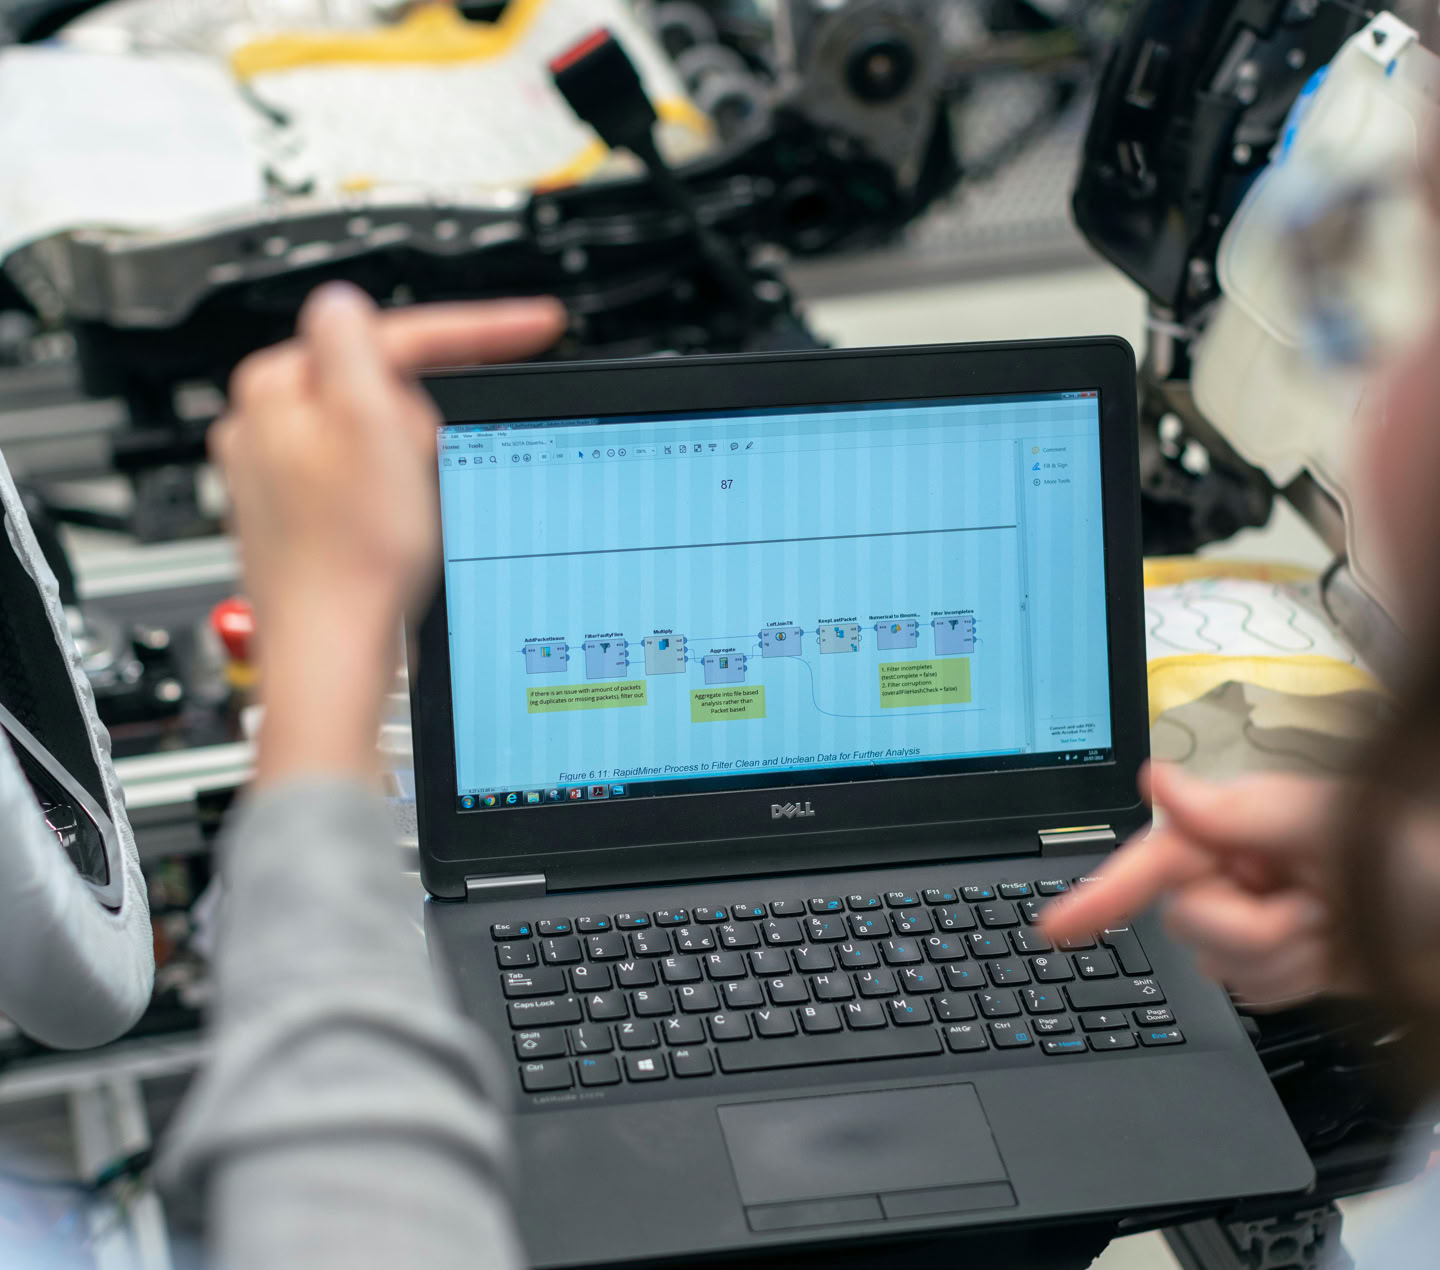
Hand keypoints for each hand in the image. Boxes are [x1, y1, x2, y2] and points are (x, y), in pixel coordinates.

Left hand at [212, 283, 564, 787]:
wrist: (333, 650)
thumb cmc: (352, 555)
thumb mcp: (368, 424)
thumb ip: (355, 342)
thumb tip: (348, 302)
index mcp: (279, 387)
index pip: (394, 335)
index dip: (477, 329)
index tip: (537, 326)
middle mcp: (266, 426)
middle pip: (387, 386)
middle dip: (423, 418)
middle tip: (432, 466)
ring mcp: (282, 474)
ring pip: (381, 435)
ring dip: (411, 461)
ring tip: (408, 511)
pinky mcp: (304, 516)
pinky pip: (370, 479)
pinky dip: (395, 496)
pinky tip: (394, 532)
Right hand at [1041, 763, 1360, 1008]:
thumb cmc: (1413, 855)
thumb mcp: (1325, 821)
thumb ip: (1232, 809)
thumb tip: (1158, 784)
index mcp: (1237, 826)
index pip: (1153, 861)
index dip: (1101, 893)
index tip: (1054, 928)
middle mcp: (1237, 869)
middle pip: (1187, 924)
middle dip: (1251, 928)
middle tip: (1312, 909)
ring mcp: (1254, 918)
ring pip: (1218, 965)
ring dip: (1284, 957)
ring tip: (1331, 927)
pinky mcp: (1275, 962)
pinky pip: (1252, 993)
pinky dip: (1294, 981)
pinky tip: (1328, 955)